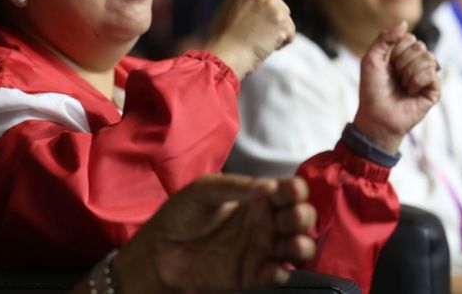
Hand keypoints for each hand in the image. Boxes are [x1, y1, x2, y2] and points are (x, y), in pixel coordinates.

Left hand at [113, 174, 315, 292]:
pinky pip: (277, 275)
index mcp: (256, 198)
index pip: (289, 191)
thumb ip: (236, 186)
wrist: (158, 250)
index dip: (296, 190)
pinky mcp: (252, 275)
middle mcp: (265, 222)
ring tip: (293, 244)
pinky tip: (273, 269)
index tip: (292, 192)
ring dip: (302, 245)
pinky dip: (281, 273)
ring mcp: (261, 249)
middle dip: (303, 216)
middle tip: (292, 216)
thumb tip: (269, 186)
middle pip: (300, 218)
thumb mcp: (205, 190)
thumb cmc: (181, 213)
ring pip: (297, 247)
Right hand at [205, 0, 294, 78]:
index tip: (251, 26)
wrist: (225, 54)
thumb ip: (247, 5)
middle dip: (273, 21)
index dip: (262, 13)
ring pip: (286, 19)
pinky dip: (282, 43)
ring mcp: (271, 4)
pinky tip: (265, 47)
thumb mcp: (229, 12)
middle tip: (257, 36)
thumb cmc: (222, 40)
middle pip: (279, 5)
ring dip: (277, 32)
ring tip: (259, 42)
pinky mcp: (281, 19)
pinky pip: (291, 33)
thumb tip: (263, 11)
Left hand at [354, 21, 440, 152]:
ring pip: (428, 58)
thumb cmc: (371, 89)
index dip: (395, 50)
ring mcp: (427, 77)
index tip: (387, 65)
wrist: (376, 115)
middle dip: (402, 61)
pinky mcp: (434, 90)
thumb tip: (404, 22)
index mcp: (403, 55)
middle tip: (395, 78)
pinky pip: (432, 73)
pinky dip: (417, 81)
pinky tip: (411, 91)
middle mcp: (417, 64)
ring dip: (409, 72)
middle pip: (420, 46)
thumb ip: (384, 38)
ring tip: (402, 85)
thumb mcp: (371, 59)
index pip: (409, 38)